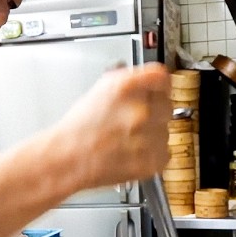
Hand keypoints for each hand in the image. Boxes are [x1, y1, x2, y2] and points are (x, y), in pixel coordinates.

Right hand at [56, 62, 171, 189]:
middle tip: (134, 121)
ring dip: (152, 134)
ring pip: (165, 130)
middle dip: (154, 112)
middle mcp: (140, 109)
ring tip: (128, 140)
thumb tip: (148, 81)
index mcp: (126, 87)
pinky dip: (152, 155)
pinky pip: (164, 153)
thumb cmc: (79, 129)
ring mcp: (149, 136)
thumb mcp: (100, 90)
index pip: (161, 77)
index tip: (157, 91)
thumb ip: (129, 81)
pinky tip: (132, 153)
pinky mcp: (152, 160)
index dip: (159, 86)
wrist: (68, 159)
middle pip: (167, 104)